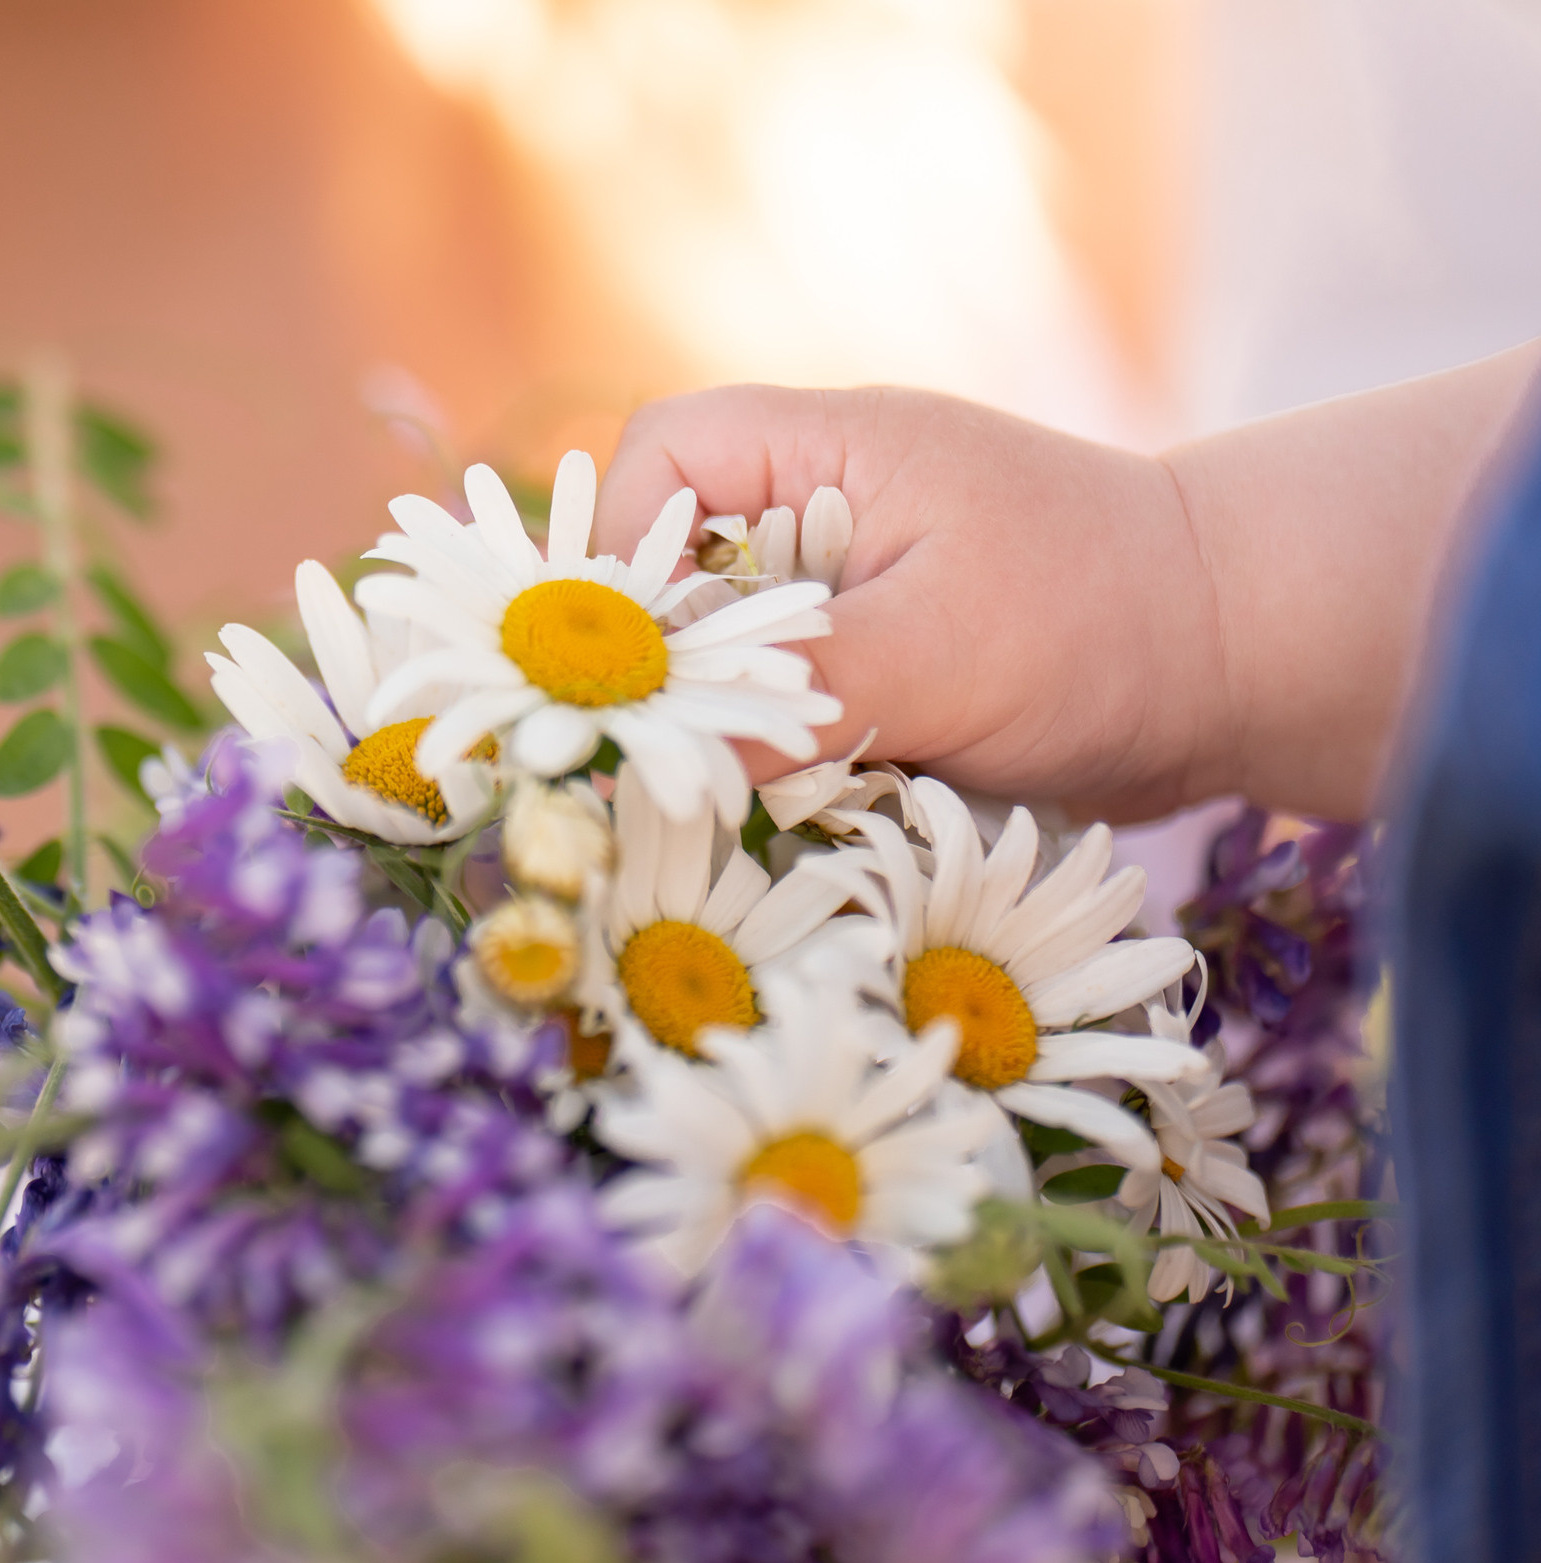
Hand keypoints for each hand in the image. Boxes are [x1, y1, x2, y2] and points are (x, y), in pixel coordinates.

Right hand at [602, 347, 1540, 824]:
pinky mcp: (873, 665)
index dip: (624, 558)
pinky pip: (781, 713)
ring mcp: (846, 590)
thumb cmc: (1106, 623)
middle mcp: (819, 508)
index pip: (658, 465)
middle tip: (688, 757)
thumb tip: (665, 753)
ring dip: (738, 732)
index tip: (637, 666)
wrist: (1247, 666)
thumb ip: (797, 694)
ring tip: (779, 791)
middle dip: (678, 671)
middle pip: (672, 573)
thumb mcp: (941, 658)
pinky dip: (789, 766)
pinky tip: (829, 804)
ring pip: (722, 659)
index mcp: (824, 448)